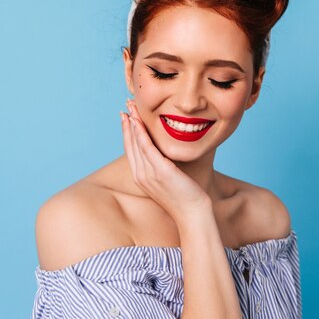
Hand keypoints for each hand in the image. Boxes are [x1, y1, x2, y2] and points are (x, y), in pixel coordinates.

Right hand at [120, 99, 210, 222]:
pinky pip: (147, 148)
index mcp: (141, 177)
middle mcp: (141, 175)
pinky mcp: (160, 171)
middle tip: (126, 105)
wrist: (192, 213)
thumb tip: (162, 156)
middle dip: (127, 123)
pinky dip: (140, 133)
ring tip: (130, 107)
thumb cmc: (184, 198)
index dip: (127, 132)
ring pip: (136, 143)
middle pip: (130, 144)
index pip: (131, 150)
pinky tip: (138, 121)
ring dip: (132, 123)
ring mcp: (149, 174)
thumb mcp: (168, 181)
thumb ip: (160, 168)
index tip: (126, 116)